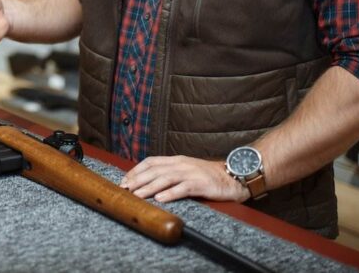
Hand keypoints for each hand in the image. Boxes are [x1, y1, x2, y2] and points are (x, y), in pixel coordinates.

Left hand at [120, 155, 249, 203]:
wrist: (234, 176)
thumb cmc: (209, 176)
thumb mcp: (187, 170)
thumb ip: (171, 173)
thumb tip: (150, 182)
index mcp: (176, 160)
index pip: (151, 162)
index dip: (136, 170)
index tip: (124, 180)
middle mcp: (181, 164)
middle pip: (155, 170)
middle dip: (138, 179)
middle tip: (125, 189)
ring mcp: (191, 173)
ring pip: (166, 178)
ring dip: (149, 187)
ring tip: (137, 195)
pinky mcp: (201, 184)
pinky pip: (183, 188)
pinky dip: (171, 193)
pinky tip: (161, 199)